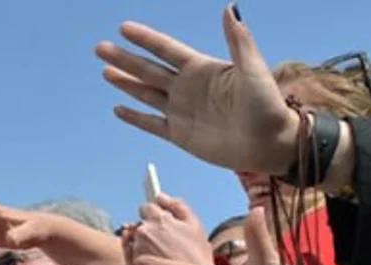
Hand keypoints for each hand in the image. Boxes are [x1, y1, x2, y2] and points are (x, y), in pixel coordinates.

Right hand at [96, 6, 300, 175]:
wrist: (270, 144)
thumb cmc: (267, 106)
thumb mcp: (253, 70)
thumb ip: (238, 41)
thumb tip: (229, 8)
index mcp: (202, 70)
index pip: (166, 50)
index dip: (145, 39)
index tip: (124, 28)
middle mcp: (187, 88)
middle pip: (148, 70)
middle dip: (125, 59)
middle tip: (100, 48)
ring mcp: (181, 112)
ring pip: (146, 94)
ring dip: (125, 83)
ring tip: (105, 71)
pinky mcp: (180, 135)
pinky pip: (151, 124)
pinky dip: (135, 117)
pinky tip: (119, 109)